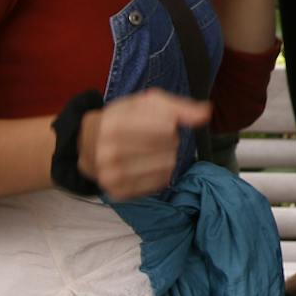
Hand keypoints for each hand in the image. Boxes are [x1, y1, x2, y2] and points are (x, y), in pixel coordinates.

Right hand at [77, 89, 213, 199]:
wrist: (89, 144)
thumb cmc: (123, 118)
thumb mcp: (146, 103)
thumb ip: (179, 107)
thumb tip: (206, 113)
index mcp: (114, 125)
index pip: (168, 126)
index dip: (171, 122)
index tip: (162, 121)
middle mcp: (109, 153)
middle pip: (170, 145)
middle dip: (170, 138)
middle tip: (154, 136)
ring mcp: (112, 175)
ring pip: (169, 164)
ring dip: (168, 154)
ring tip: (151, 149)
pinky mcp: (119, 192)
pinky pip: (161, 181)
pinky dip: (163, 171)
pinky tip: (149, 163)